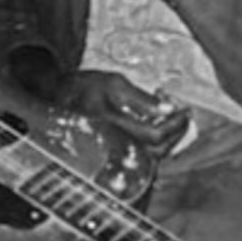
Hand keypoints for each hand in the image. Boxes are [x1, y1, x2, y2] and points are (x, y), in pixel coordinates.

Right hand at [56, 70, 190, 159]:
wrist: (56, 99)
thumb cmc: (84, 88)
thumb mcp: (113, 83)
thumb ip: (142, 98)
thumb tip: (169, 108)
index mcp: (111, 125)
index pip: (154, 134)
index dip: (175, 123)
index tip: (184, 110)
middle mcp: (112, 144)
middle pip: (157, 150)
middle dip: (175, 132)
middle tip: (182, 114)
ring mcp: (112, 153)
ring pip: (151, 157)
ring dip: (167, 139)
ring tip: (169, 118)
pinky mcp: (113, 155)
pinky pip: (141, 157)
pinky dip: (155, 144)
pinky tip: (155, 128)